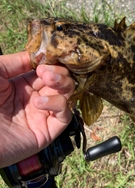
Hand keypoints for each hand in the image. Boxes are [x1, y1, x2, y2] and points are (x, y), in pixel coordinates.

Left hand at [0, 51, 74, 166]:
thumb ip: (15, 61)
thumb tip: (39, 56)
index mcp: (21, 86)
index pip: (46, 71)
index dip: (49, 64)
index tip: (43, 61)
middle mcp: (34, 99)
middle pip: (60, 81)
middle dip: (58, 72)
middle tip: (46, 72)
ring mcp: (42, 115)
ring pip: (67, 95)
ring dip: (62, 84)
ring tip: (48, 80)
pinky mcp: (47, 132)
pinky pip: (65, 115)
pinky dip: (59, 104)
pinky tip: (39, 103)